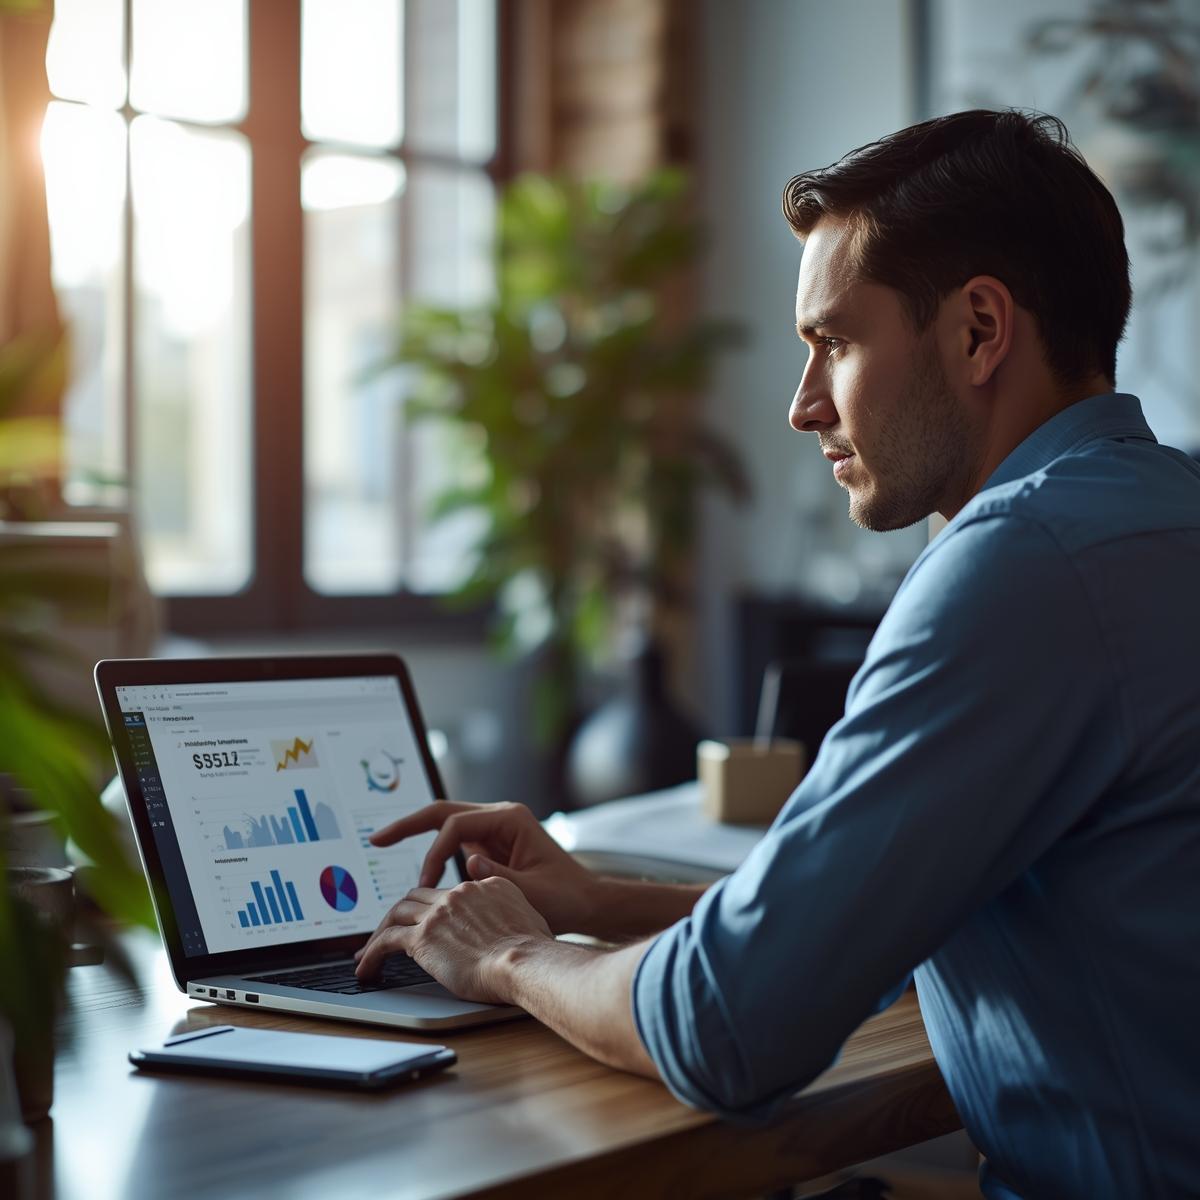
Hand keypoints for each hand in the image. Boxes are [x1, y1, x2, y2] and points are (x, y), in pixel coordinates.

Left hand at [353, 877, 551, 1003]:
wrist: (525, 961)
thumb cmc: (534, 951)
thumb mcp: (529, 917)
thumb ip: (511, 910)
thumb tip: (510, 918)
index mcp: (484, 887)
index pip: (448, 893)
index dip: (433, 907)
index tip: (426, 921)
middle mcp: (459, 894)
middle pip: (417, 897)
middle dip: (400, 914)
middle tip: (389, 932)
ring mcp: (438, 913)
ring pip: (396, 914)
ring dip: (380, 932)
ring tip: (369, 953)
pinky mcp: (422, 938)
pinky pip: (386, 941)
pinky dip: (372, 954)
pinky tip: (366, 968)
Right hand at [368, 801, 600, 933]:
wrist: (586, 902)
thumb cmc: (566, 897)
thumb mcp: (532, 891)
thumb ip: (498, 877)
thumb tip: (468, 862)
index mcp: (510, 818)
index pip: (456, 825)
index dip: (435, 853)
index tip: (426, 885)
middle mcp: (499, 817)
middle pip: (443, 812)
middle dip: (409, 824)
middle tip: (377, 838)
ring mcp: (493, 830)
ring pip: (445, 824)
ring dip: (416, 835)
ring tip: (382, 844)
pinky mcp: (489, 846)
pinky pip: (453, 843)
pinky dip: (432, 853)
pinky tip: (415, 870)